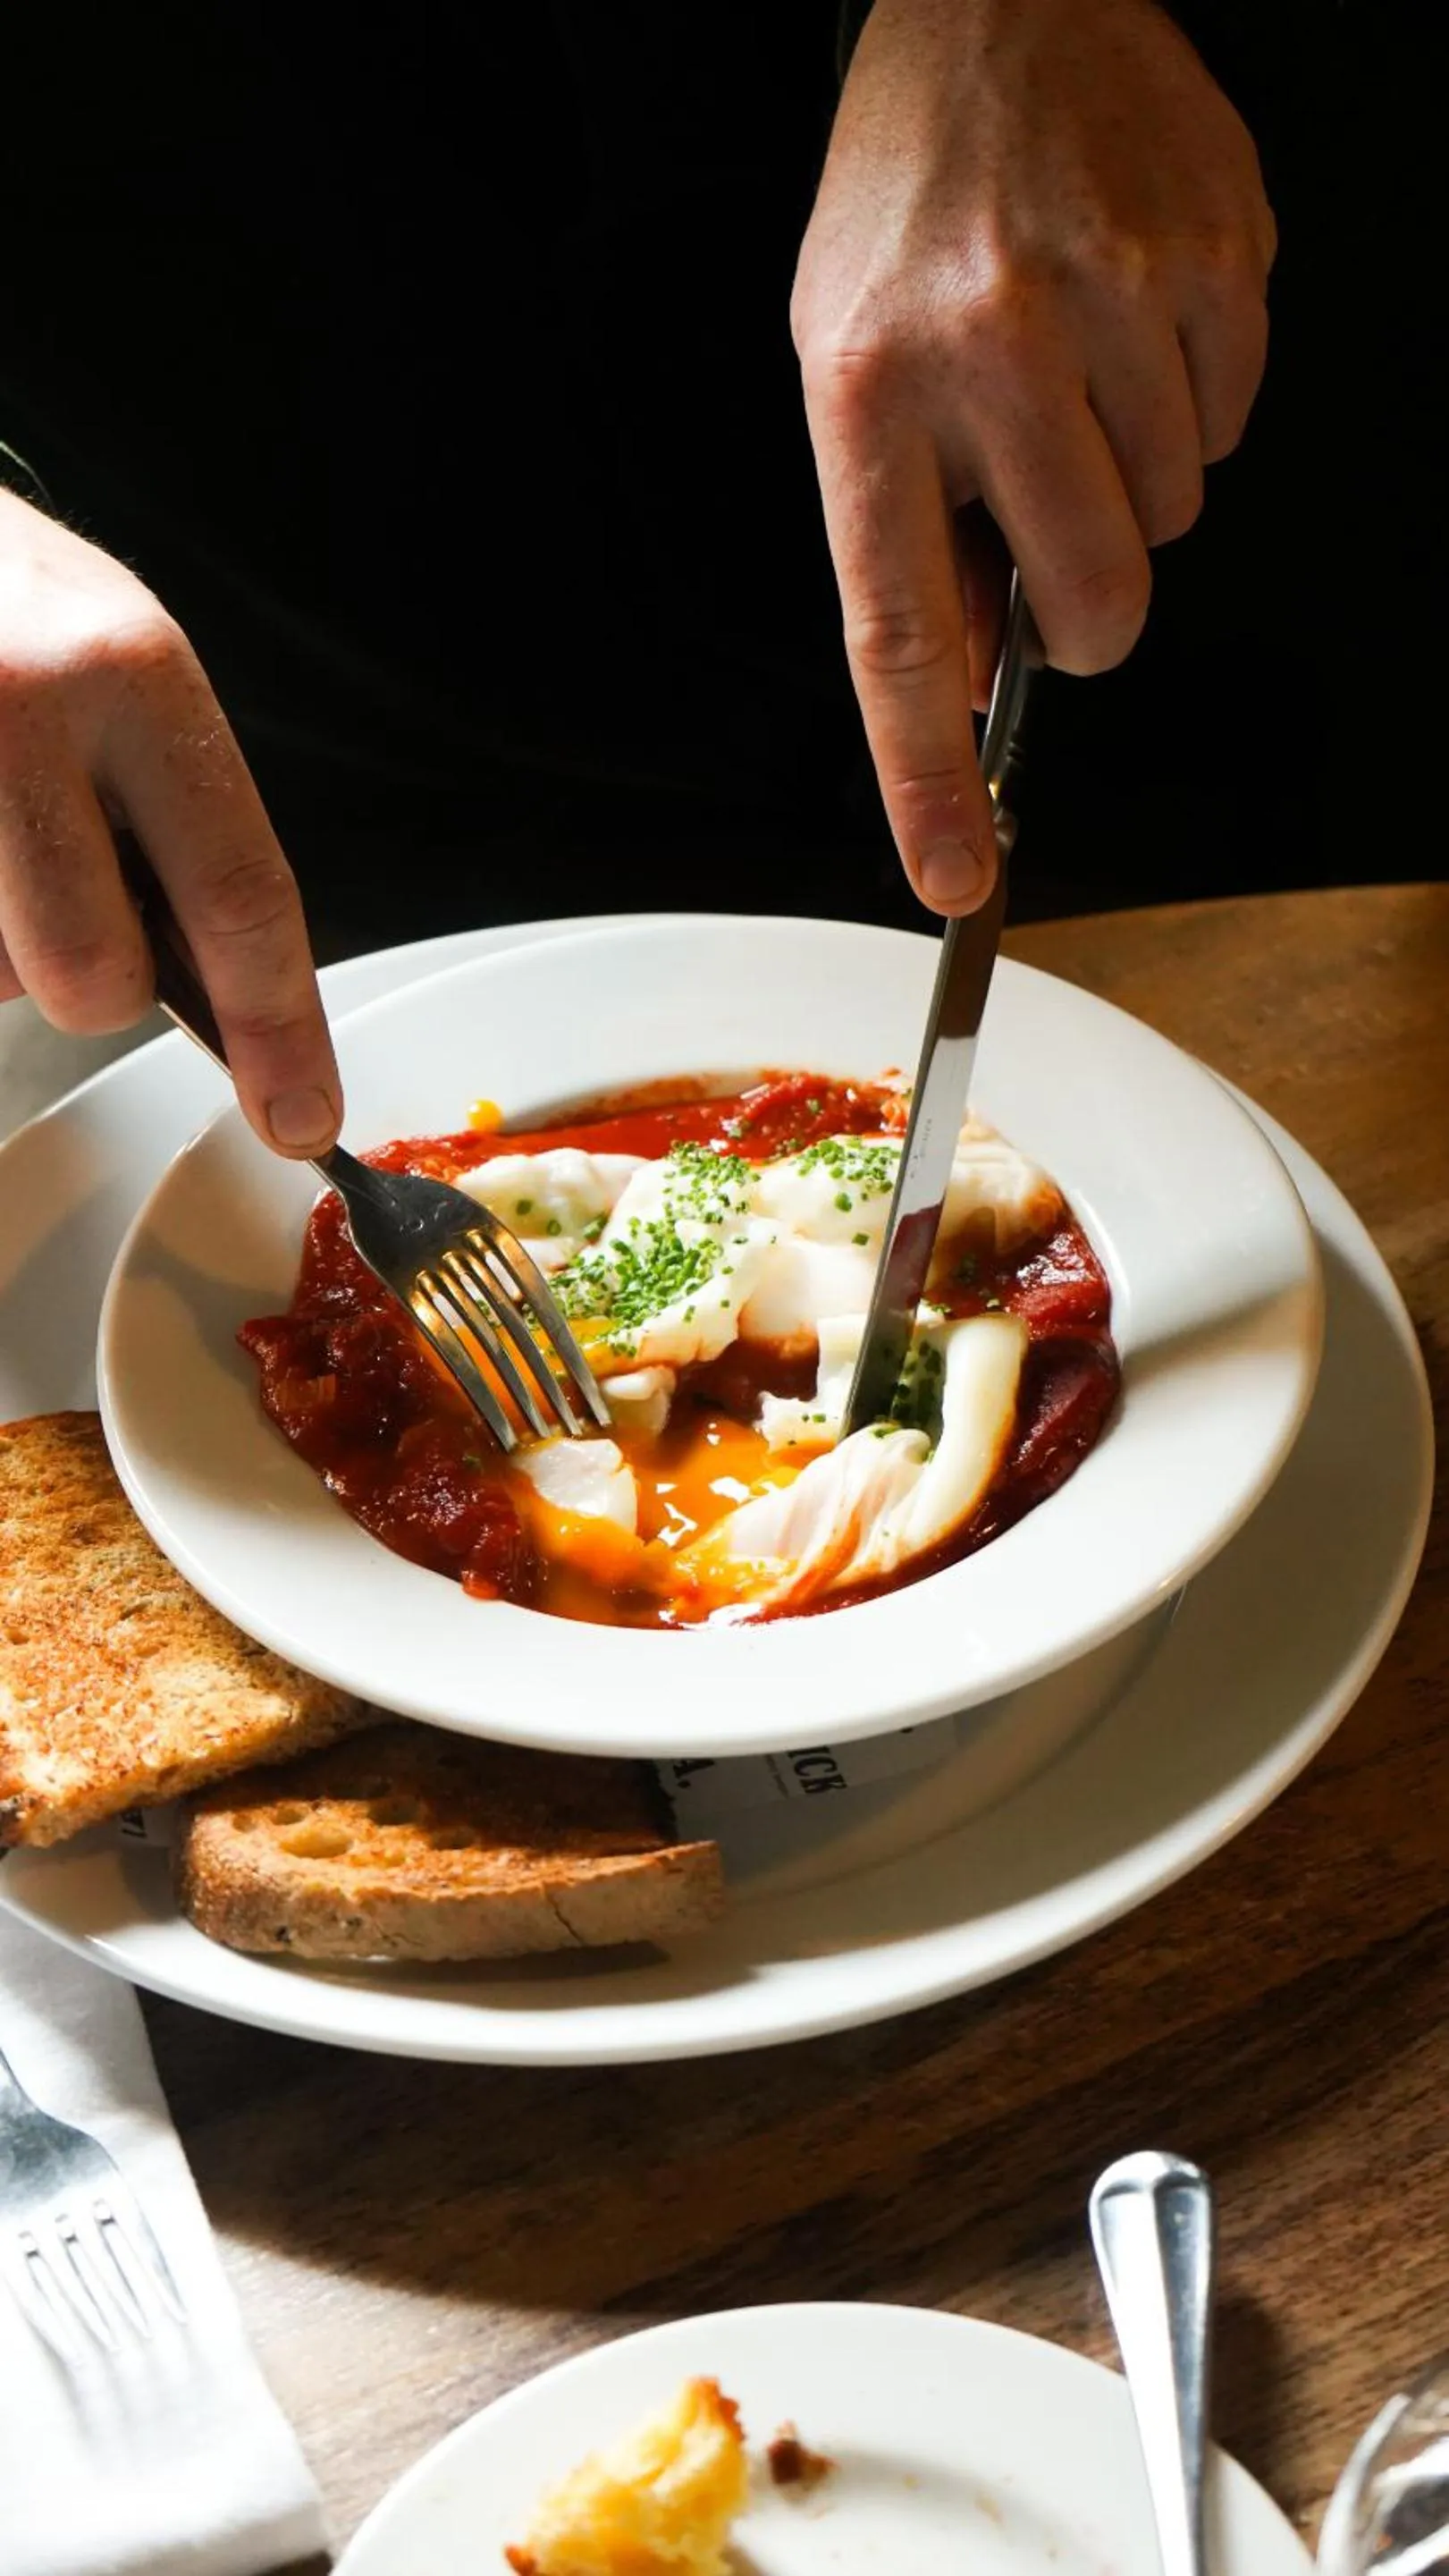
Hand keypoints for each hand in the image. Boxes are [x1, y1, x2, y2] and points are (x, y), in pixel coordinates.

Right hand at [0, 488, 340, 1152]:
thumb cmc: (16, 606)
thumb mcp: (127, 669)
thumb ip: (180, 816)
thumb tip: (229, 994)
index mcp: (133, 675)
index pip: (240, 895)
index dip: (278, 1031)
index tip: (301, 1111)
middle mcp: (25, 711)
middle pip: (95, 977)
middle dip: (98, 983)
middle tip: (76, 902)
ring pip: (3, 975)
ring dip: (9, 937)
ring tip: (1, 822)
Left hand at [792, 0, 1275, 915]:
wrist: (995, 7)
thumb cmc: (909, 205)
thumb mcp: (850, 366)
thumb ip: (908, 528)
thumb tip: (977, 675)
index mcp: (871, 385)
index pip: (900, 632)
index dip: (928, 777)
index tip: (954, 876)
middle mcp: (992, 342)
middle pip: (1093, 604)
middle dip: (1082, 608)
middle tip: (1047, 527)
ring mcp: (1116, 293)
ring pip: (1172, 518)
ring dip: (1129, 481)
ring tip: (1069, 370)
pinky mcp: (1218, 256)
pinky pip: (1231, 425)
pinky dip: (1187, 404)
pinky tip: (1128, 323)